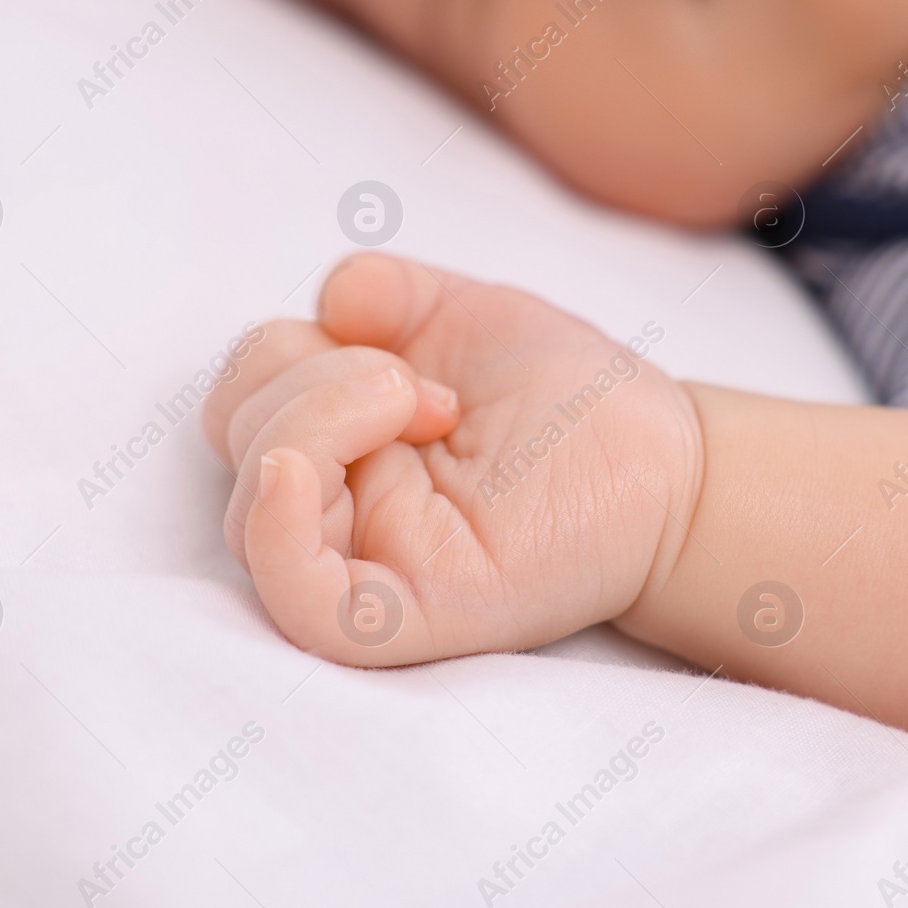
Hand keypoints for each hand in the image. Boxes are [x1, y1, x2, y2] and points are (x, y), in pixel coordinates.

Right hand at [202, 254, 703, 664]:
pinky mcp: (406, 615)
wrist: (670, 463)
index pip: (245, 397)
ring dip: (315, 423)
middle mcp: (341, 505)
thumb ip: (387, 293)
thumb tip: (332, 300)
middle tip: (426, 390)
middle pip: (238, 443)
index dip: (297, 351)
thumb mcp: (468, 317)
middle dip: (311, 382)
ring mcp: (369, 563)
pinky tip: (292, 473)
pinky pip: (299, 598)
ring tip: (427, 408)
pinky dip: (272, 531)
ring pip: (250, 515)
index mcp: (341, 440)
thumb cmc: (573, 399)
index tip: (409, 357)